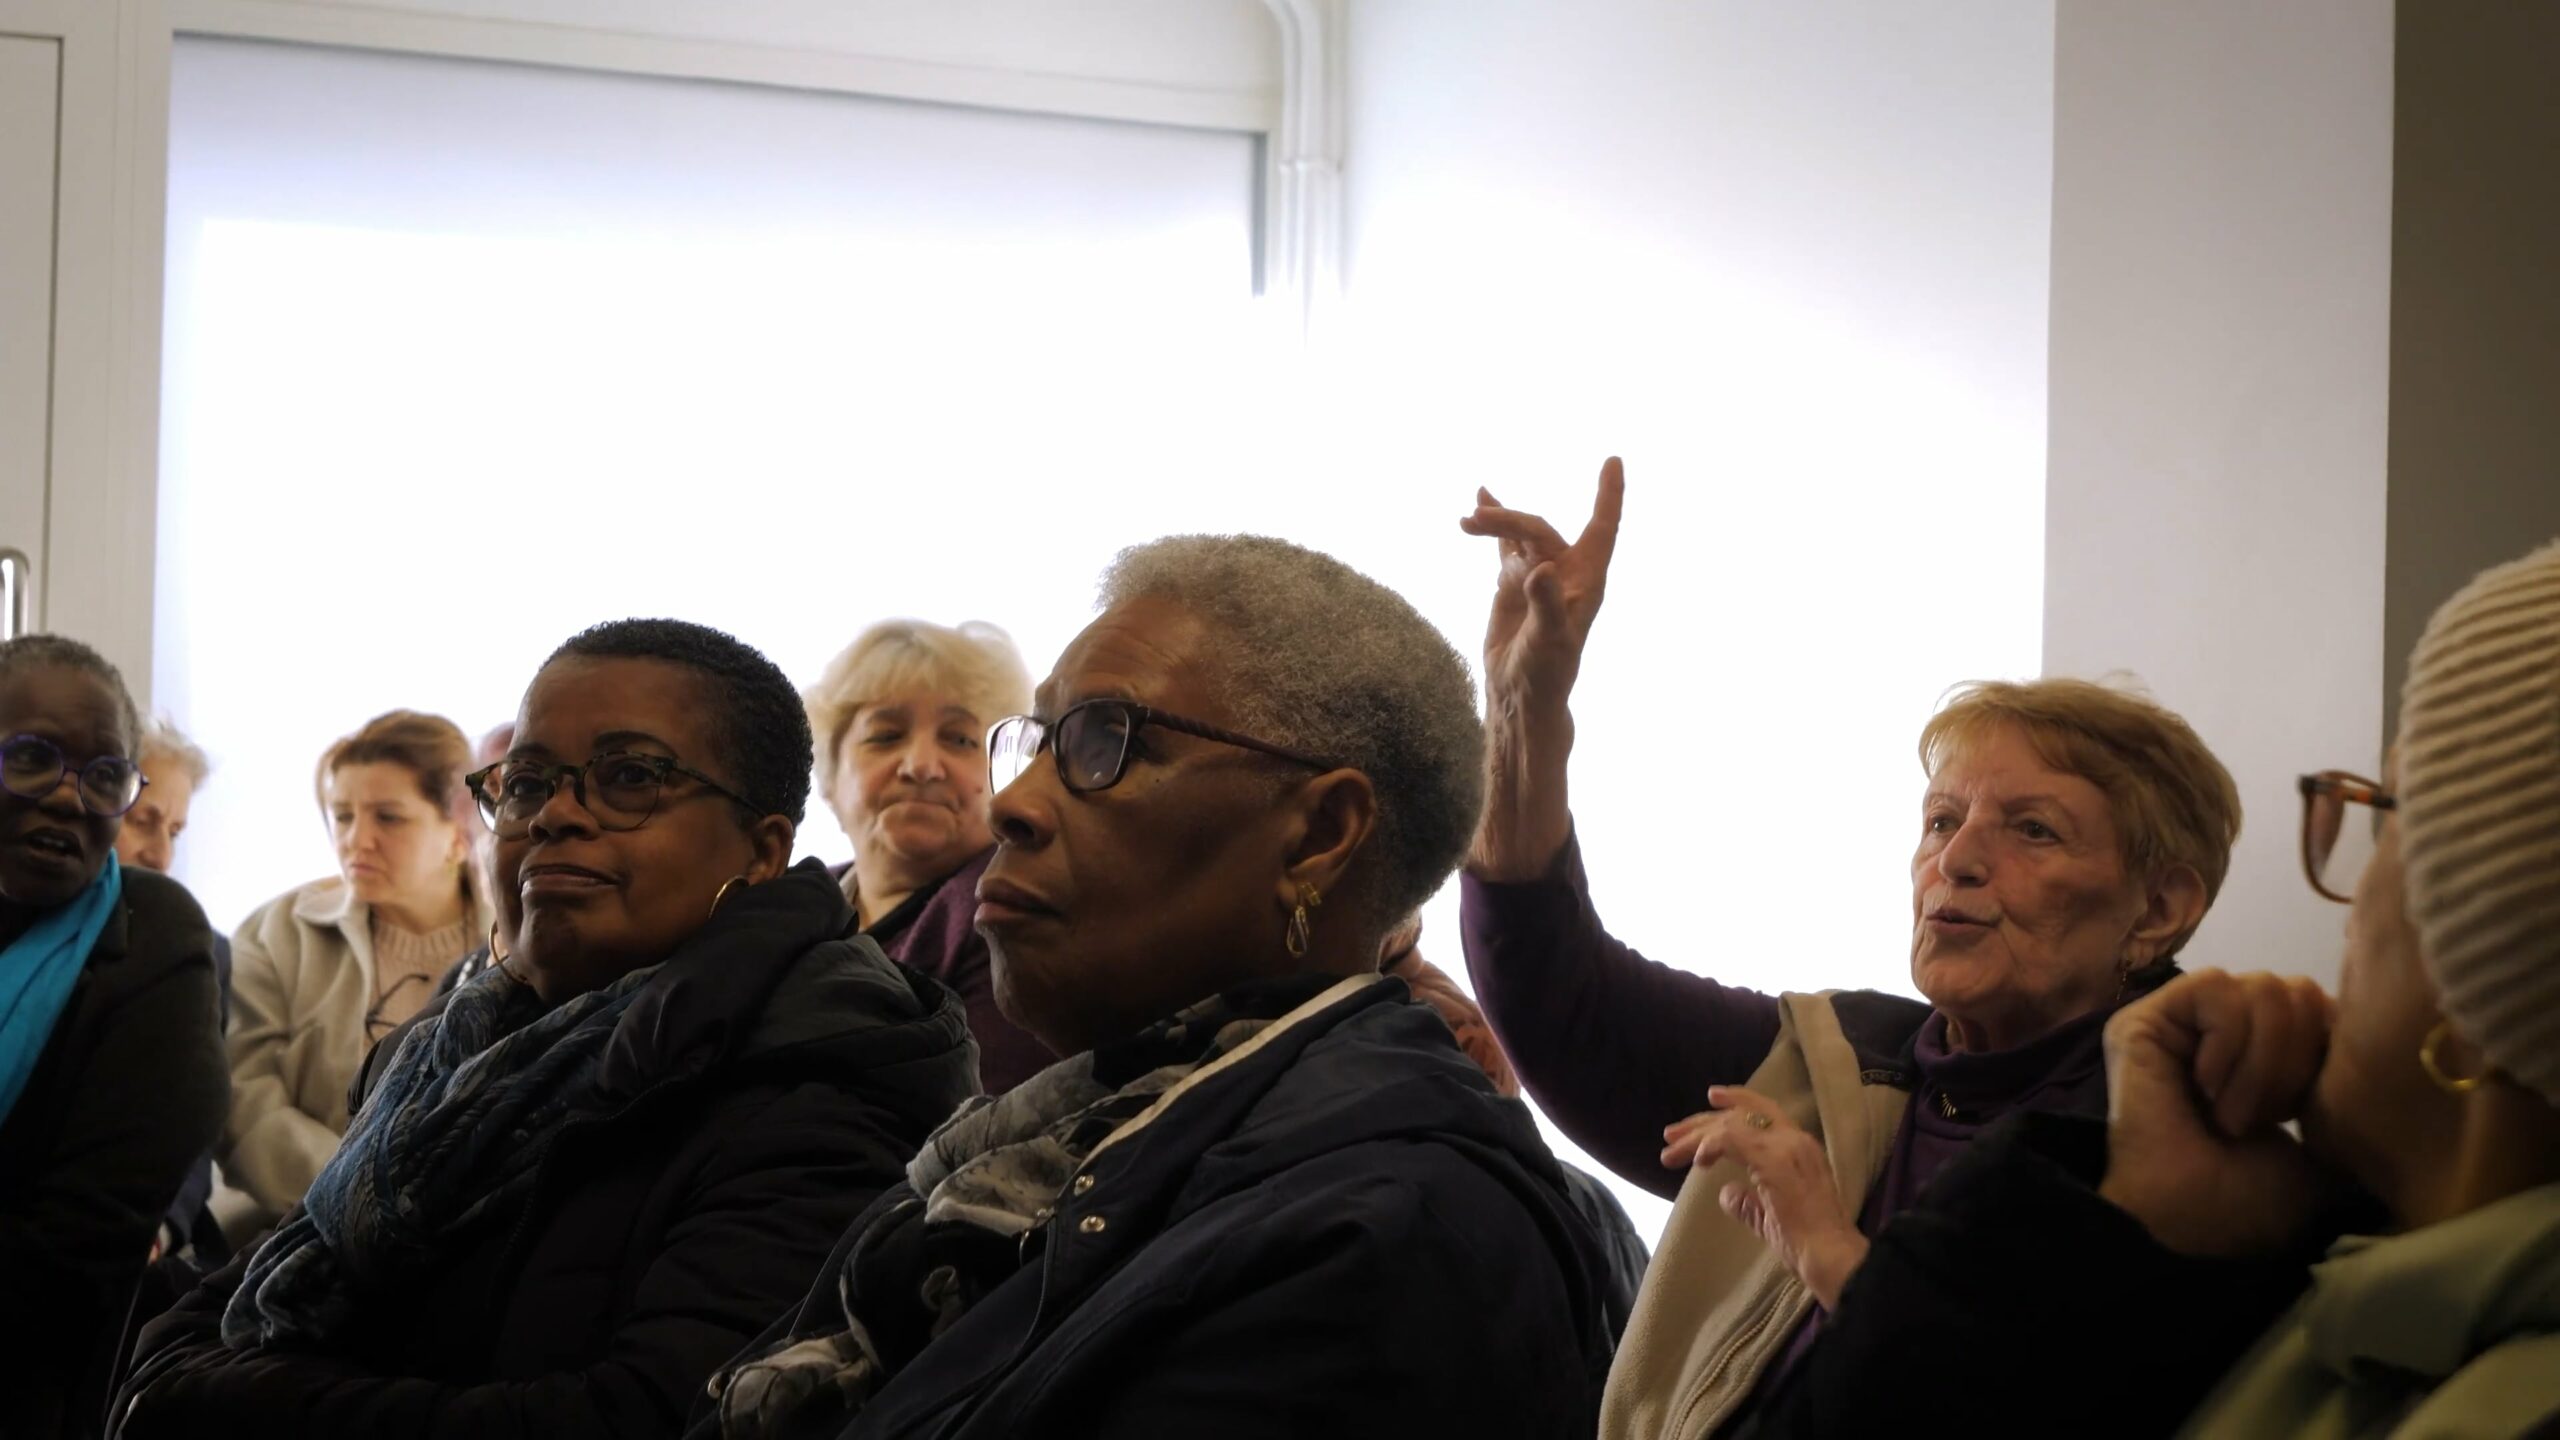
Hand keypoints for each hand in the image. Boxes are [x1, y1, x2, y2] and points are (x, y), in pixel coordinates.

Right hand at [1460, 458, 1625, 879]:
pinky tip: (1480, 500)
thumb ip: (1546, 602)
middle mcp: (1566, 572)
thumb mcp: (1550, 640)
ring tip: (1467, 521)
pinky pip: (1505, 544)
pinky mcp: (1514, 583)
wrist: (1520, 694)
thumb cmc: (1548, 673)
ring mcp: (1539, 575)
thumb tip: (1540, 568)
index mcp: (1587, 581)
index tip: (1613, 461)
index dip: (1610, 495)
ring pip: (1520, 534)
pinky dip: (1493, 526)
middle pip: (1541, 529)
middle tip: (1474, 522)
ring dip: (1496, 522)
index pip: (1603, 528)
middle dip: (1510, 519)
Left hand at [1663, 1086, 1869, 1308]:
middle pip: (1742, 1114)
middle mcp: (1795, 1139)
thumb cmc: (1807, 1242)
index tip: (1709, 1099)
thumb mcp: (1770, 1216)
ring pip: (1732, 1124)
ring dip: (1697, 1136)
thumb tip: (1725, 1192)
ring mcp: (1786, 1147)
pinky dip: (1711, 1145)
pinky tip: (1698, 1161)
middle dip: (1702, 1122)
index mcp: (1800, 1147)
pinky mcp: (1774, 1160)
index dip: (1735, 1102)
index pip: (1764, 1111)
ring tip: (1671, 1151)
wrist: (1831, 1256)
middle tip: (1671, 1134)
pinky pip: (1733, 1139)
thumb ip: (1747, 1201)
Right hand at [2096, 969, 2341, 1256]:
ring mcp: (2184, 1020)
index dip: (2328, 1049)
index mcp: (2268, 1054)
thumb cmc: (2251, 1201)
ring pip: (2264, 987)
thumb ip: (2355, 1100)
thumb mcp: (2330, 1148)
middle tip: (2264, 1120)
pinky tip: (2206, 1089)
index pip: (2321, 1003)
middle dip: (2294, 1062)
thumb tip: (2404, 1069)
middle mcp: (2225, 1029)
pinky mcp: (2148, 1017)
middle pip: (2297, 989)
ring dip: (2261, 1064)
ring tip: (2232, 1114)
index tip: (2304, 1115)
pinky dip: (2228, 1045)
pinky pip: (2216, 988)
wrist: (2192, 1223)